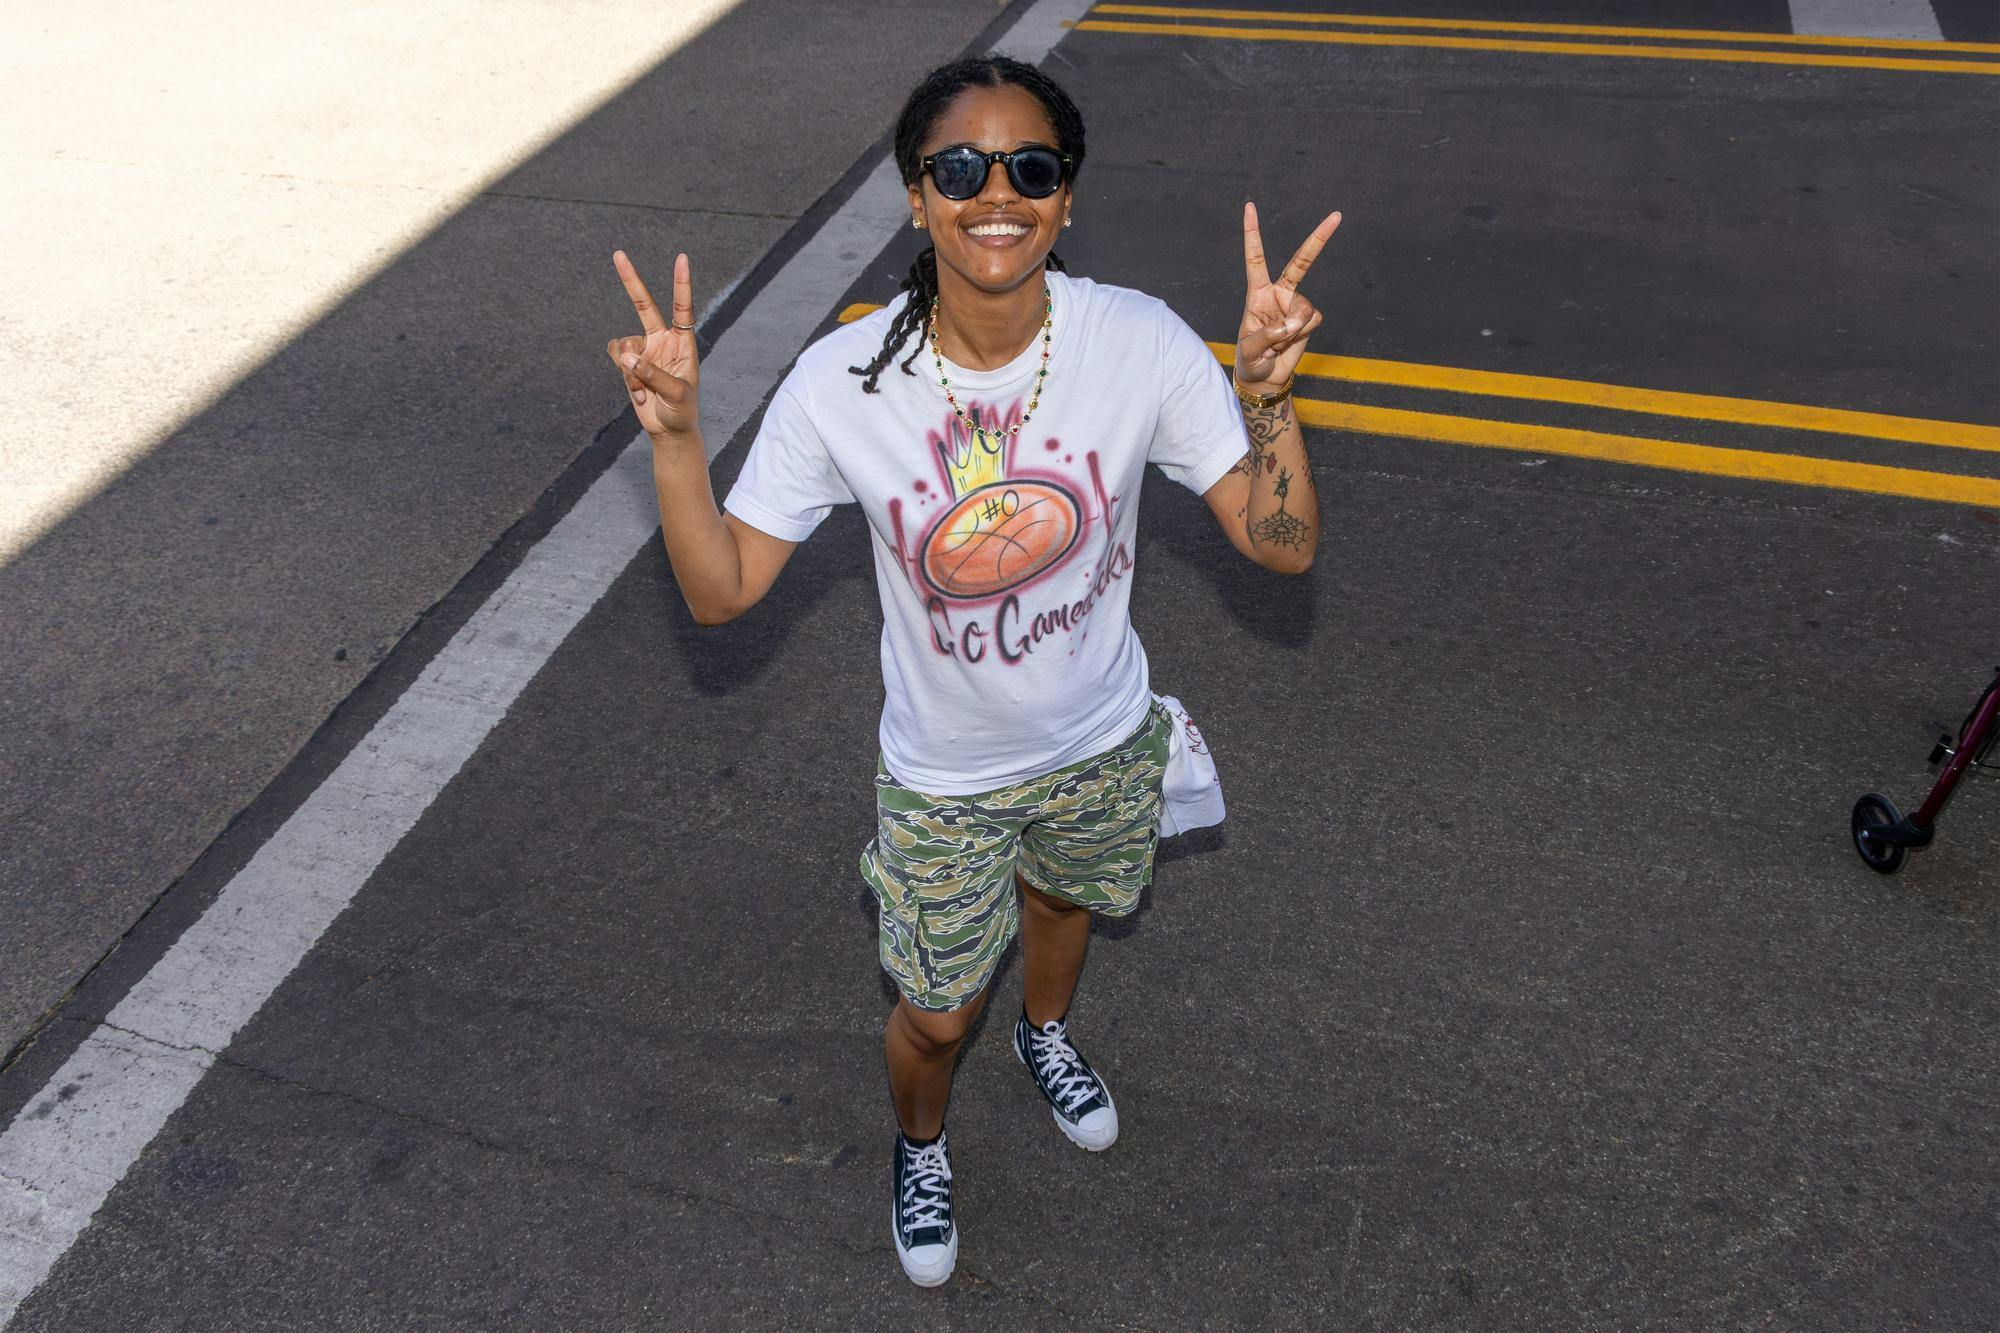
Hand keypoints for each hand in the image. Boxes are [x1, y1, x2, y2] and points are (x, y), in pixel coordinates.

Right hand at [606, 250, 699, 440]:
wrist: (669, 430)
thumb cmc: (682, 411)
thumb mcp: (675, 394)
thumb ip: (653, 373)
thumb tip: (628, 355)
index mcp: (683, 342)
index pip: (682, 308)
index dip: (681, 283)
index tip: (681, 258)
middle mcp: (662, 341)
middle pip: (644, 304)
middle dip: (631, 280)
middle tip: (618, 254)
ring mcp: (644, 351)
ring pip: (625, 344)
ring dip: (631, 370)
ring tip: (647, 391)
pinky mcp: (629, 364)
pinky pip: (617, 358)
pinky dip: (625, 376)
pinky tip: (639, 393)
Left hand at [1235, 202, 1339, 393]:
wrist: (1265, 378)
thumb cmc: (1250, 360)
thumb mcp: (1250, 350)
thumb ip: (1268, 335)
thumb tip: (1293, 322)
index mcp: (1258, 292)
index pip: (1255, 258)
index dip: (1252, 234)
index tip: (1249, 207)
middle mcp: (1279, 293)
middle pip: (1301, 261)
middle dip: (1319, 239)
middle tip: (1336, 216)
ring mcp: (1296, 305)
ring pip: (1304, 309)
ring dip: (1292, 329)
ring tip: (1278, 342)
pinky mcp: (1309, 318)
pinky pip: (1312, 321)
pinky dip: (1301, 333)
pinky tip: (1290, 341)